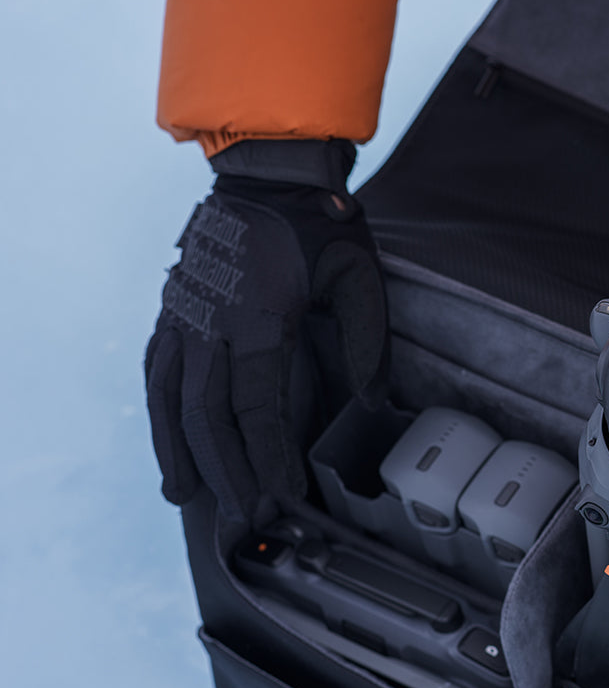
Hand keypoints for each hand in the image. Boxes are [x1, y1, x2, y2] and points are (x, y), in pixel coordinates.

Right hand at [144, 140, 389, 521]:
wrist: (268, 173)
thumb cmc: (321, 227)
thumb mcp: (359, 278)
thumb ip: (366, 343)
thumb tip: (373, 403)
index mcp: (258, 317)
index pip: (258, 407)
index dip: (269, 458)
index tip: (283, 495)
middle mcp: (209, 321)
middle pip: (209, 415)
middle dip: (228, 471)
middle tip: (247, 514)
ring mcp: (183, 314)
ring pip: (171, 398)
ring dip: (178, 452)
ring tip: (186, 496)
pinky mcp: (172, 308)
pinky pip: (157, 371)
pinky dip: (159, 413)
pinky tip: (167, 441)